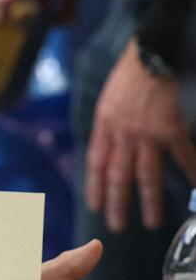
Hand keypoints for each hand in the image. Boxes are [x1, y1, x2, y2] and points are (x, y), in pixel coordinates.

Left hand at [85, 39, 195, 231]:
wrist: (151, 53)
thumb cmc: (130, 74)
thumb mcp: (108, 99)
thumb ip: (109, 125)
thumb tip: (108, 147)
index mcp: (104, 124)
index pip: (95, 163)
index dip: (94, 187)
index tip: (94, 206)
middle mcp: (122, 132)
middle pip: (118, 176)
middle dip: (117, 204)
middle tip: (118, 226)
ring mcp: (146, 132)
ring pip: (146, 175)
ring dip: (149, 201)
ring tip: (151, 221)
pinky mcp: (170, 129)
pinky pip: (181, 157)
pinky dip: (189, 173)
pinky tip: (194, 187)